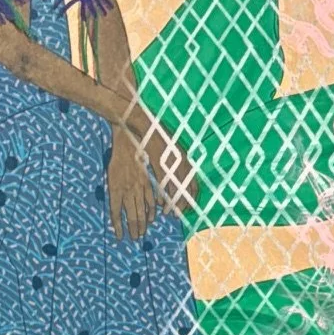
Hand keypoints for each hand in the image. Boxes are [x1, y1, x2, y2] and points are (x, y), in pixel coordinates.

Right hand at [98, 88, 193, 218]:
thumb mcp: (167, 150)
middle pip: (187, 186)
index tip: (188, 207)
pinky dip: (162, 193)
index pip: (193, 181)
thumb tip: (176, 177)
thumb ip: (173, 164)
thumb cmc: (152, 136)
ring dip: (173, 201)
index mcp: (183, 157)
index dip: (192, 196)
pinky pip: (163, 180)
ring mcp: (170, 158)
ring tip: (169, 212)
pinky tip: (160, 202)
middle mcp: (180, 159)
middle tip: (179, 214)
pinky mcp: (159, 159)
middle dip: (184, 202)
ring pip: (176, 186)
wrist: (140, 121)